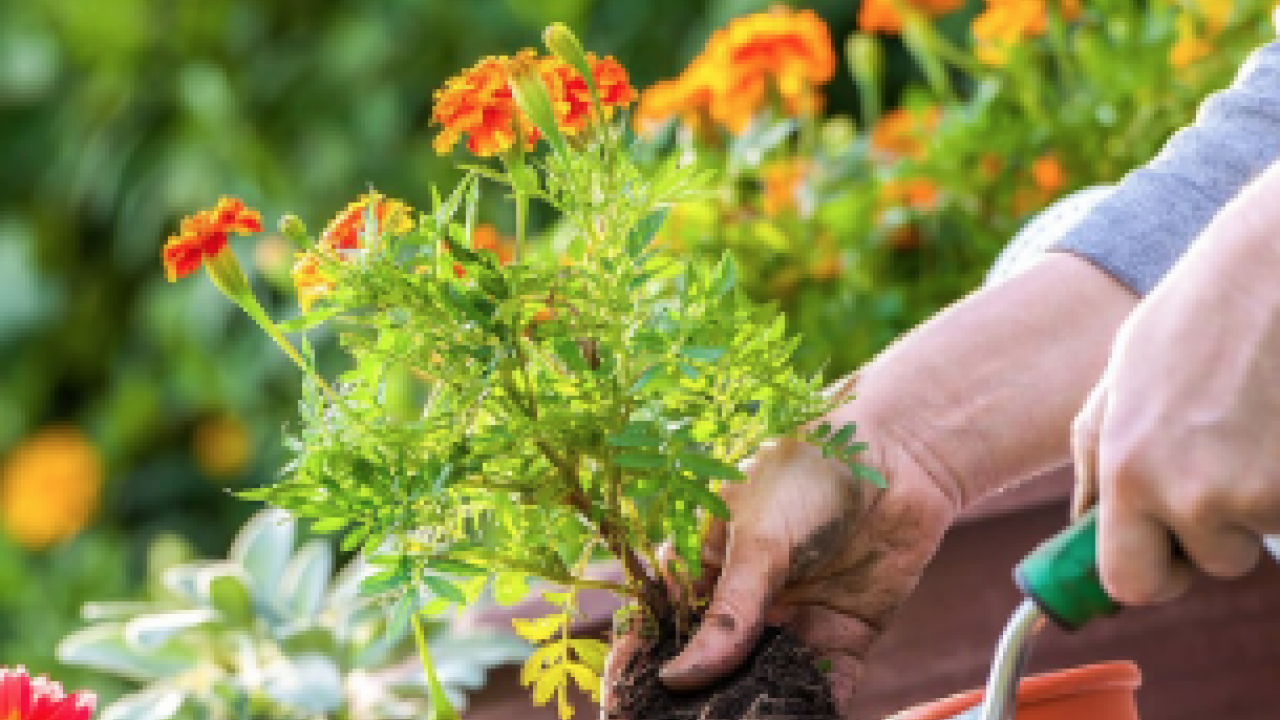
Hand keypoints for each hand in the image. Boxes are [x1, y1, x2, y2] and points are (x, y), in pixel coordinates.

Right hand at [601, 417, 960, 717]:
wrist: (899, 454)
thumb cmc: (809, 472)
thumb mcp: (757, 539)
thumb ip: (727, 614)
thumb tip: (677, 680)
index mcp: (704, 567)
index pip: (658, 627)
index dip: (636, 667)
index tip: (623, 703)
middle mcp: (742, 604)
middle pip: (708, 670)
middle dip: (695, 705)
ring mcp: (791, 624)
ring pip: (762, 687)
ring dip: (752, 713)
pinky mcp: (842, 638)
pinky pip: (822, 689)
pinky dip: (810, 712)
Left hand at [1071, 168, 1279, 604]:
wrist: (1274, 270)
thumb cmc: (1194, 321)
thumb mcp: (1119, 383)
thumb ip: (1097, 462)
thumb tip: (1085, 526)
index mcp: (1130, 472)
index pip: (1130, 583)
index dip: (1150, 573)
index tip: (1165, 555)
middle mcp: (1192, 494)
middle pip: (1210, 565)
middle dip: (1215, 535)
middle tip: (1220, 464)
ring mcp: (1263, 493)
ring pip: (1261, 532)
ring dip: (1260, 496)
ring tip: (1253, 421)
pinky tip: (1279, 421)